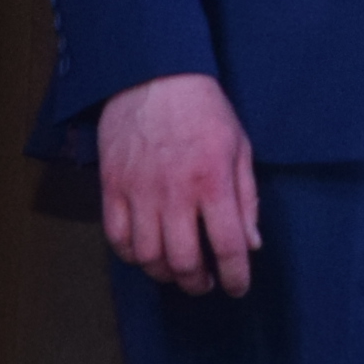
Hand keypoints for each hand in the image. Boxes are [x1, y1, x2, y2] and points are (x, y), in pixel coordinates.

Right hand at [98, 73, 259, 295]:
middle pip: (183, 260)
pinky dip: (131, 256)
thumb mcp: (240, 146)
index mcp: (213, 181)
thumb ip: (246, 197)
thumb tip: (251, 244)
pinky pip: (117, 237)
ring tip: (178, 272)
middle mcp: (175, 193)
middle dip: (197, 282)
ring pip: (147, 256)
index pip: (228, 245)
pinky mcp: (112, 187)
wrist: (153, 76)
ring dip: (164, 274)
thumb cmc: (204, 110)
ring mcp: (139, 191)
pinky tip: (146, 254)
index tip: (238, 287)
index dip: (236, 275)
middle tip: (205, 282)